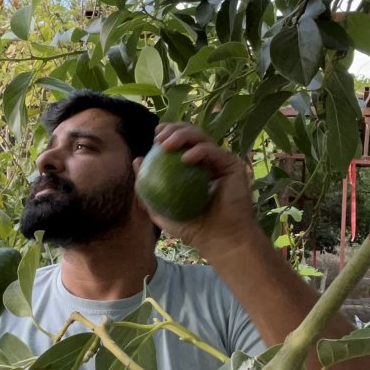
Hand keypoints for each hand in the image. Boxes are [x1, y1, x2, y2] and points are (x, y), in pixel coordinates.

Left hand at [134, 123, 264, 260]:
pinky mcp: (233, 166)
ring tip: (167, 145)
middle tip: (159, 138)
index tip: (155, 136)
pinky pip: (214, 151)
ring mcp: (221, 162)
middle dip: (174, 129)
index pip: (180, 143)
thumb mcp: (160, 209)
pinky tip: (186, 158)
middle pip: (191, 134)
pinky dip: (199, 151)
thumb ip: (146, 188)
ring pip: (202, 137)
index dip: (168, 133)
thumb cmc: (192, 228)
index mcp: (193, 168)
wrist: (219, 240)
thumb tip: (137, 161)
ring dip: (183, 135)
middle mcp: (208, 161)